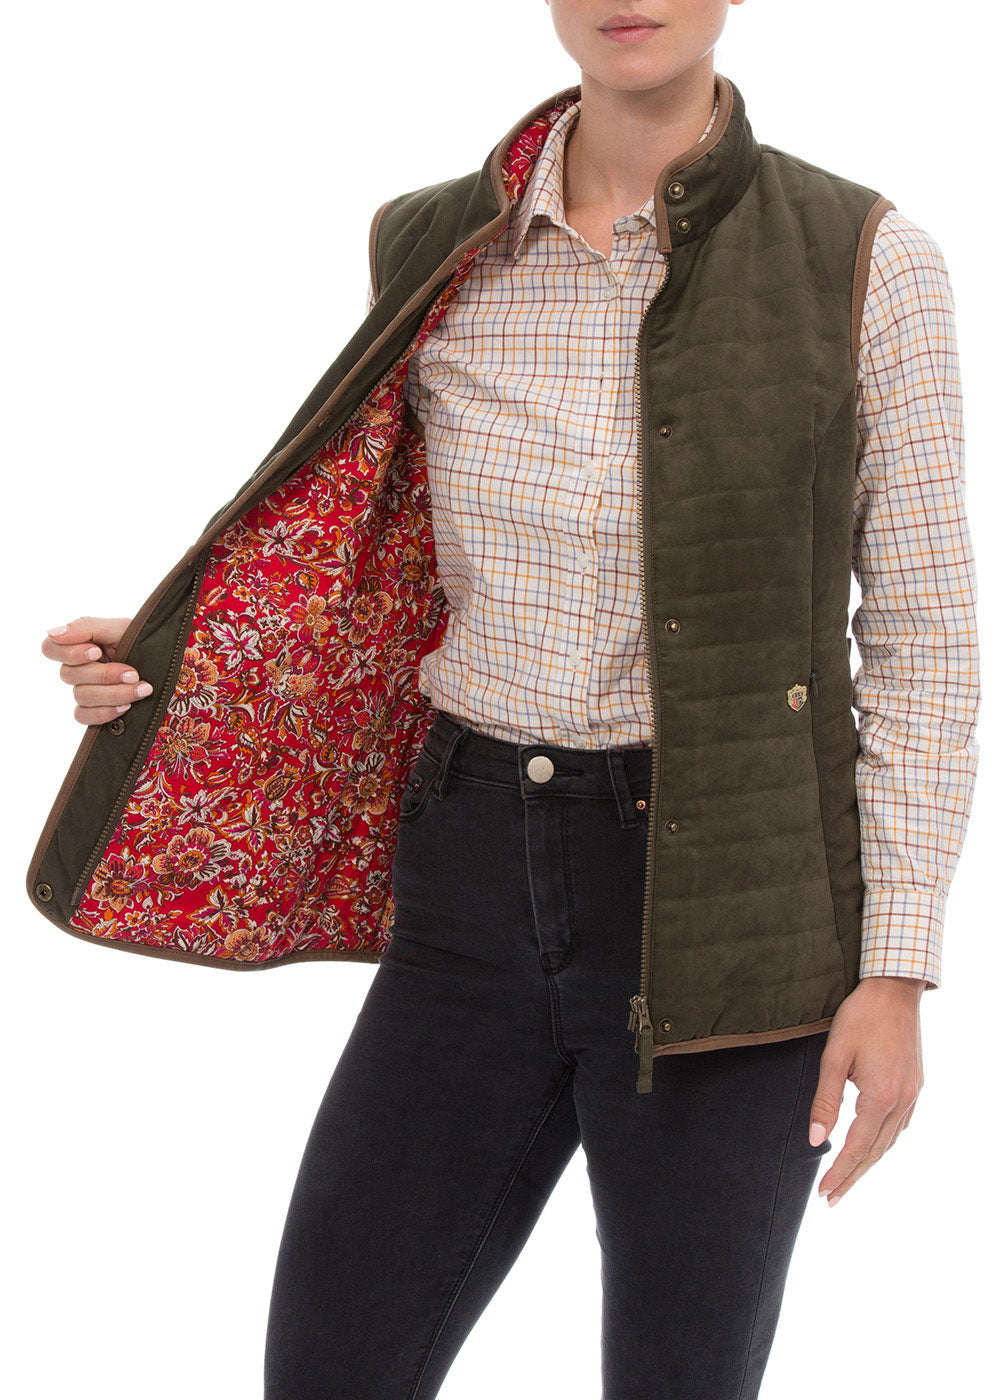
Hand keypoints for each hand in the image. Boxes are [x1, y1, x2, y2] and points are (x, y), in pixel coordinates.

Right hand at [41, 616, 150, 725]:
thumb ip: (88, 627)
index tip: (95, 651)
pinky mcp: (96, 711)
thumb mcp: (121, 628)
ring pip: (82, 696)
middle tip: (133, 673)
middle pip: (69, 675)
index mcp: (81, 645)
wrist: (171, 665)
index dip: (68, 652)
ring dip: (113, 693)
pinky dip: (105, 712)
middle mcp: (80, 669)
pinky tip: (126, 707)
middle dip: (104, 674)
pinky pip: (84, 716)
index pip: (51, 648)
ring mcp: (87, 691)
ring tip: (142, 689)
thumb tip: (53, 632)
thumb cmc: (144, 642)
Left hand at [808, 976, 925, 1205]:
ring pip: (889, 1141)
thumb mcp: (834, 1056)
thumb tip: (815, 1138)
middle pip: (874, 1152)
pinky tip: (872, 1146)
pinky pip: (899, 1125)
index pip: (856, 1147)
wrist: (895, 990)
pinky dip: (883, 1142)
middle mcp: (901, 1102)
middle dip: (852, 1177)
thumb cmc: (861, 1017)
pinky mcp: (915, 1085)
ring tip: (847, 1180)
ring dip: (868, 1163)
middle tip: (831, 1199)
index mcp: (880, 1097)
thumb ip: (825, 1100)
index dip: (839, 1172)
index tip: (823, 1193)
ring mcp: (912, 1095)